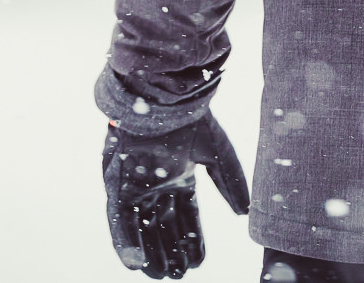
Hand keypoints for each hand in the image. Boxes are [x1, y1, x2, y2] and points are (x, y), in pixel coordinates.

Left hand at [102, 113, 250, 278]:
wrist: (163, 98)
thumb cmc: (191, 119)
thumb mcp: (217, 154)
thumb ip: (231, 182)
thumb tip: (245, 213)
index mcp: (179, 176)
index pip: (186, 215)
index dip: (192, 239)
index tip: (198, 263)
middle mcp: (156, 184)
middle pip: (163, 226)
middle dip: (171, 251)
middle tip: (178, 275)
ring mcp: (136, 185)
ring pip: (141, 227)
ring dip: (149, 252)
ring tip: (161, 275)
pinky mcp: (117, 186)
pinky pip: (119, 220)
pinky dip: (125, 242)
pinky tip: (135, 263)